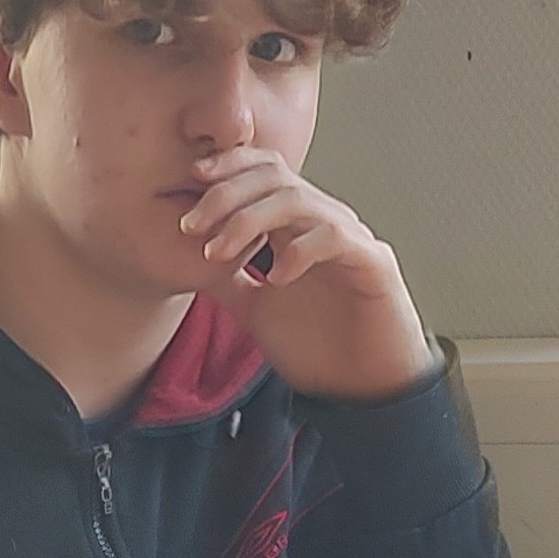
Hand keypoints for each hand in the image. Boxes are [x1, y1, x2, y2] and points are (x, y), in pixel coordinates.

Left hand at [178, 146, 435, 400]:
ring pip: (298, 199)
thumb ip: (226, 280)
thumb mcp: (254, 308)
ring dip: (249, 220)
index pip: (263, 170)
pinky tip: (275, 279)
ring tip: (217, 253)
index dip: (228, 167)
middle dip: (226, 194)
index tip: (189, 183)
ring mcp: (349, 238)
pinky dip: (297, 250)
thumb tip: (186, 258)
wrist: (360, 390)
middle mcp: (323, 221)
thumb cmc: (316, 348)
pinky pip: (332, 236)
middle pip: (275, 175)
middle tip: (190, 226)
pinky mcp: (372, 263)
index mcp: (297, 226)